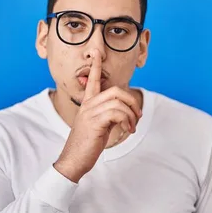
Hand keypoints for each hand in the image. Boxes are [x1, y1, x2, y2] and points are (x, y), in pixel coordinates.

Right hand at [53, 55, 141, 182]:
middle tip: (137, 116)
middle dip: (132, 102)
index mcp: (87, 104)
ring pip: (119, 103)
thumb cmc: (87, 145)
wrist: (74, 160)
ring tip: (131, 128)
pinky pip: (117, 113)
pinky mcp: (95, 122)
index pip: (92, 80)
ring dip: (131, 116)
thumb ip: (108, 115)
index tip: (96, 52)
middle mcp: (87, 105)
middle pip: (116, 91)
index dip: (96, 66)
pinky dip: (127, 122)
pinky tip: (127, 130)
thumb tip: (125, 112)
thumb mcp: (98, 126)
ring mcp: (90, 113)